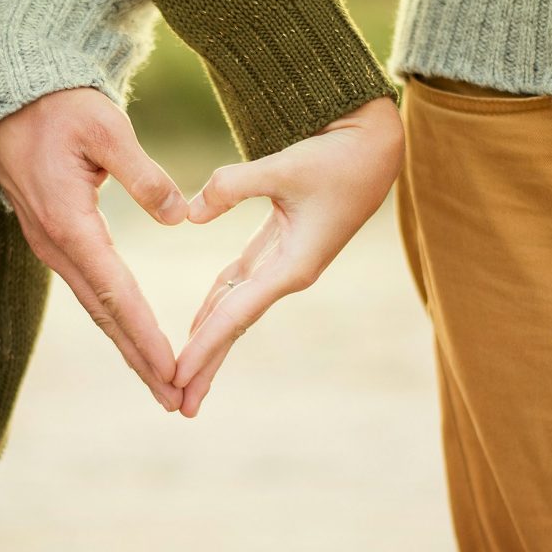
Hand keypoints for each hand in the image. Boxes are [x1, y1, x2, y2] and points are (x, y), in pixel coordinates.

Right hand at [0, 88, 188, 410]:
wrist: (11, 99)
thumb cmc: (59, 108)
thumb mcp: (105, 128)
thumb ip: (143, 174)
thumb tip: (179, 217)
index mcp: (69, 222)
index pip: (115, 292)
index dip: (145, 334)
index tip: (173, 369)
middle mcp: (56, 245)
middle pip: (105, 315)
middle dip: (140, 360)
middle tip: (175, 399)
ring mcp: (51, 246)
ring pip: (96, 308)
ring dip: (128, 347)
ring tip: (161, 382)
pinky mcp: (55, 239)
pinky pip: (89, 290)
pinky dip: (115, 320)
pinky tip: (133, 338)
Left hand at [174, 97, 404, 416]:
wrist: (374, 147)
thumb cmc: (338, 157)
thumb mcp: (285, 166)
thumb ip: (233, 187)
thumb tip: (188, 214)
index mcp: (293, 266)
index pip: (236, 315)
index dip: (204, 346)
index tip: (176, 376)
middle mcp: (287, 274)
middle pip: (234, 326)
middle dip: (206, 365)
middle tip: (178, 404)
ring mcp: (283, 264)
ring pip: (235, 310)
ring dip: (209, 341)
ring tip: (183, 376)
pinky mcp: (279, 248)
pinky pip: (239, 285)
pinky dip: (216, 305)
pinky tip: (198, 325)